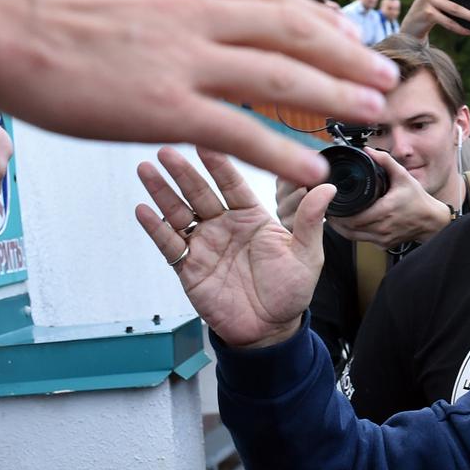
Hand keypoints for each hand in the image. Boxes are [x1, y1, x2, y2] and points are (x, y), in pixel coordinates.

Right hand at [0, 0, 397, 186]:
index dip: (310, 17)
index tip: (339, 33)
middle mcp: (192, 14)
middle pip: (289, 32)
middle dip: (344, 54)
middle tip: (381, 73)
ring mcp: (182, 61)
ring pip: (279, 78)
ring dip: (335, 97)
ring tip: (373, 113)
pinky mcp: (162, 108)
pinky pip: (239, 133)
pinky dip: (284, 151)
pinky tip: (315, 168)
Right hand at [135, 147, 332, 347]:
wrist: (269, 330)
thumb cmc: (289, 291)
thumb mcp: (306, 254)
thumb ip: (309, 220)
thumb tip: (327, 187)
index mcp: (252, 216)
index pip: (233, 183)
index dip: (220, 163)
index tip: (208, 139)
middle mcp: (225, 225)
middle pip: (200, 192)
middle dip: (183, 171)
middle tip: (167, 149)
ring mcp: (204, 244)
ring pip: (179, 212)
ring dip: (162, 192)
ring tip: (146, 170)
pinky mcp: (189, 267)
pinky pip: (169, 244)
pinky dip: (155, 227)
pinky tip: (143, 210)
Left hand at [327, 149, 450, 247]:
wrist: (431, 220)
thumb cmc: (418, 200)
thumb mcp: (403, 176)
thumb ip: (385, 161)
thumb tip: (369, 151)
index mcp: (385, 211)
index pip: (353, 218)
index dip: (339, 214)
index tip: (331, 204)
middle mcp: (382, 227)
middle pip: (349, 229)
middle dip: (336, 220)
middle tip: (328, 208)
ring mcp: (383, 238)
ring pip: (353, 237)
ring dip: (342, 228)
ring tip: (334, 216)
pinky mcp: (384, 245)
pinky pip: (362, 240)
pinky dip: (353, 233)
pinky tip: (349, 223)